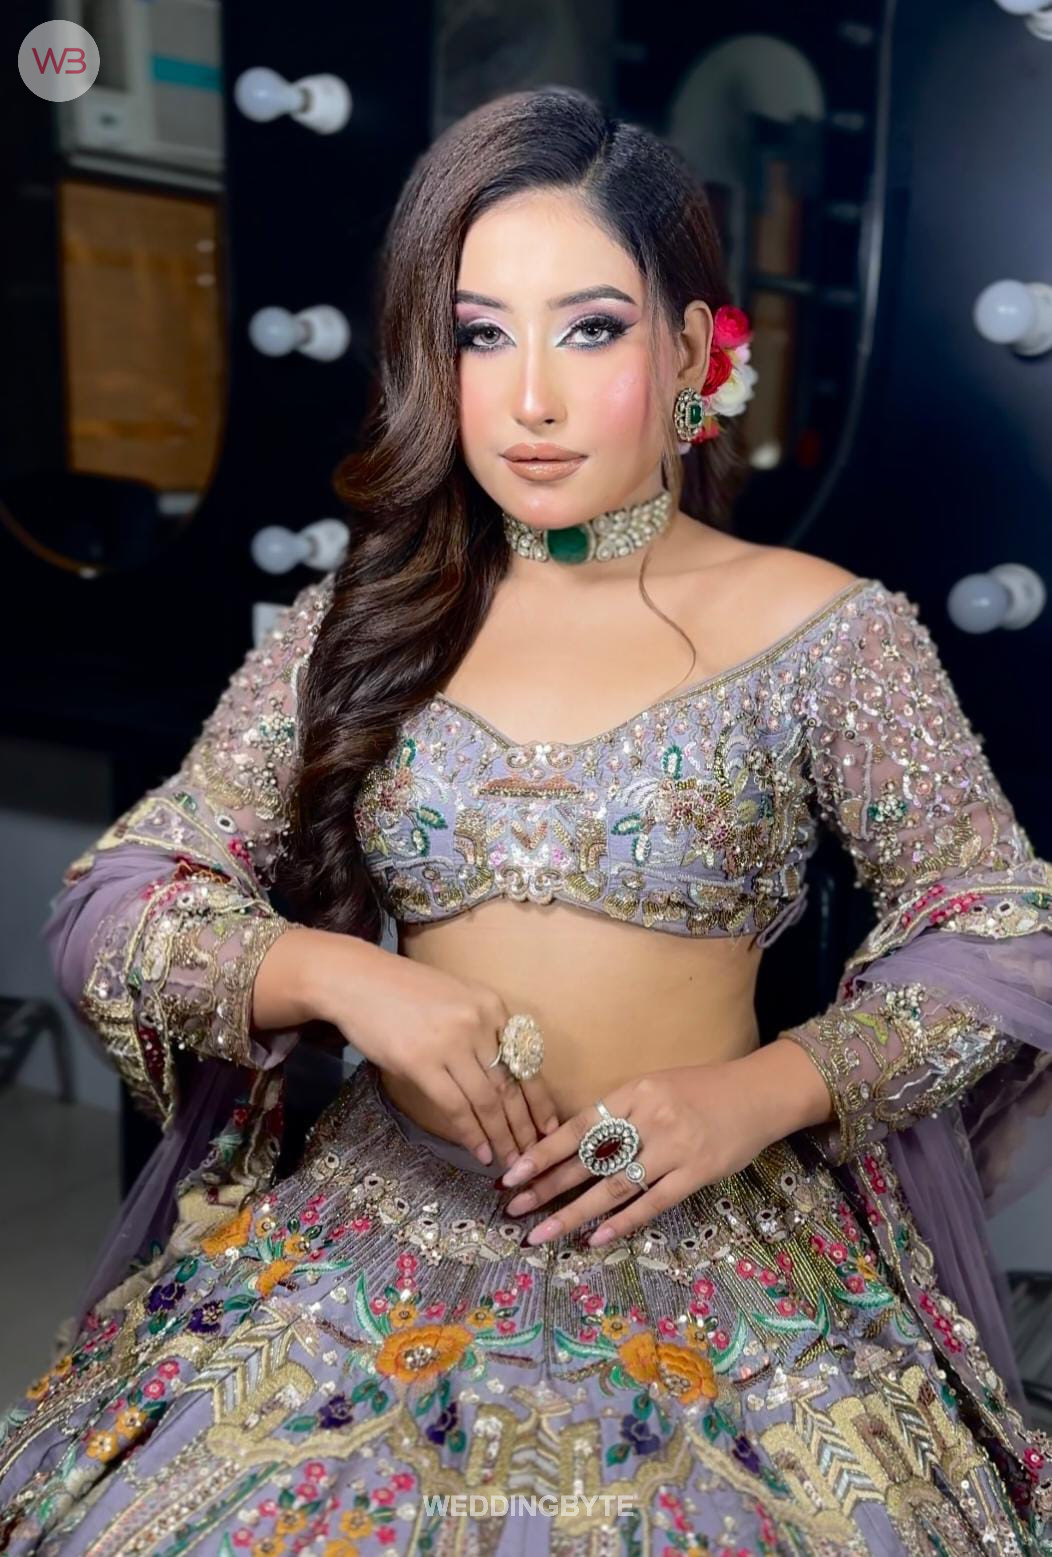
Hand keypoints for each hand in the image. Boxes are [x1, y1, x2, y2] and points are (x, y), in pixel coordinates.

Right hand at [305, 929, 560, 1166]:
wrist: (358, 980)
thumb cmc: (404, 990)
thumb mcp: (457, 999)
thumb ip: (483, 1030)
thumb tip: (503, 1077)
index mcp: (493, 1006)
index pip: (527, 1061)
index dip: (540, 1099)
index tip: (550, 1127)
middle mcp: (479, 1023)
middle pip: (510, 1085)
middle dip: (524, 1126)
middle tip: (532, 1155)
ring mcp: (451, 1043)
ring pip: (487, 1101)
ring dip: (501, 1136)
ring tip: (510, 1161)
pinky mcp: (421, 1063)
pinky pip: (456, 1106)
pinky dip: (471, 1133)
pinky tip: (480, 1152)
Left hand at [498, 1042, 832, 1247]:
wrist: (759, 1093)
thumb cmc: (701, 1090)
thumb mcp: (654, 1088)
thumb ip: (620, 1112)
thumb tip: (574, 1145)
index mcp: (634, 1091)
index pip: (579, 1126)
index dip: (544, 1151)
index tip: (513, 1173)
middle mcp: (650, 1117)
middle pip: (589, 1158)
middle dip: (548, 1186)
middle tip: (514, 1208)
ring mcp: (675, 1147)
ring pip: (615, 1186)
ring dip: (574, 1213)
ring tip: (542, 1233)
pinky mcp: (698, 1172)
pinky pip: (653, 1202)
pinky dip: (622, 1223)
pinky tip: (595, 1239)